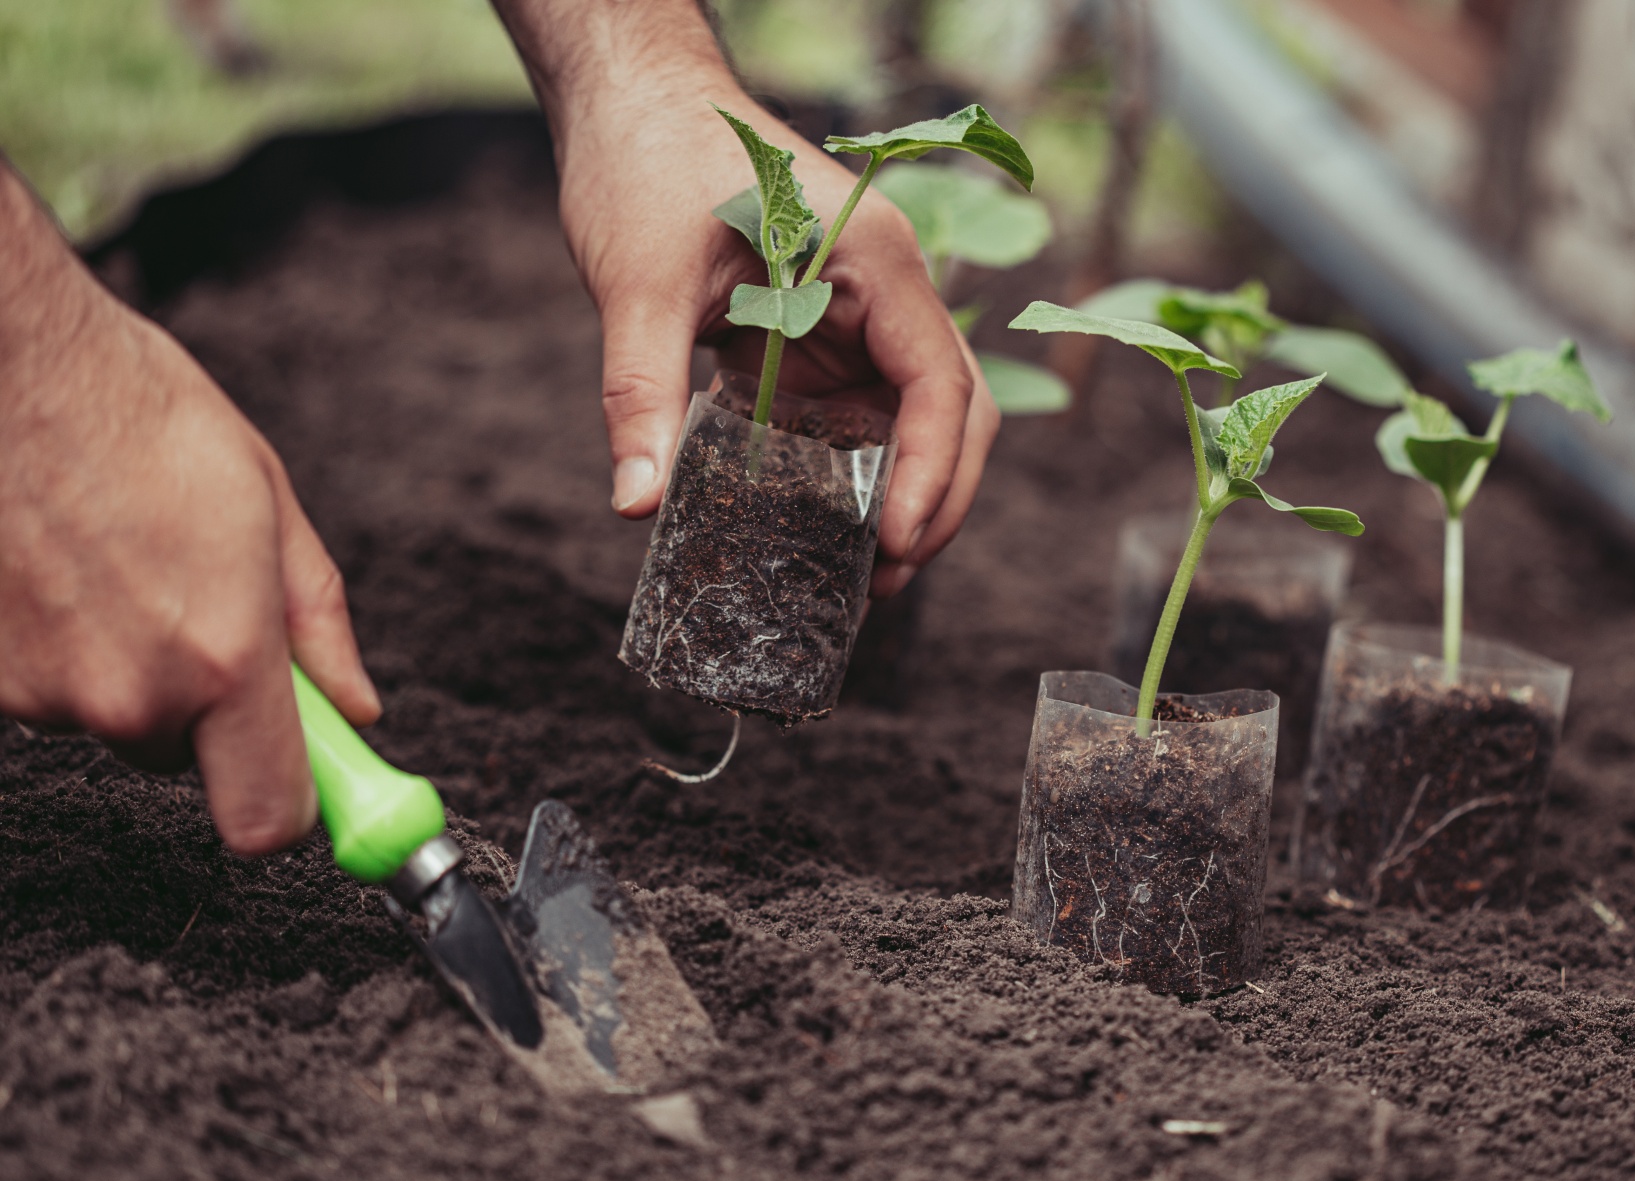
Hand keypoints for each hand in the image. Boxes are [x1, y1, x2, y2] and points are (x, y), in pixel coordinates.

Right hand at [0, 166, 379, 853]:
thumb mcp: (270, 506)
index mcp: (224, 660)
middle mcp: (129, 695)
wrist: (8, 363)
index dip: (294, 807)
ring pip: (115, 714)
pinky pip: (51, 687)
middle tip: (196, 598)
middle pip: (188, 757)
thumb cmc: (140, 415)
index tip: (309, 779)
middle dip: (206, 700)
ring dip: (129, 661)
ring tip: (119, 555)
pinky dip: (65, 641)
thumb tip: (356, 710)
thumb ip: (318, 628)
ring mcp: (44, 693)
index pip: (266, 820)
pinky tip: (64, 563)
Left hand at [491, 0, 998, 594]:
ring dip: (908, 492)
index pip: (940, 382)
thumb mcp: (638, 281)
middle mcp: (887, 290)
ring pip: (919, 418)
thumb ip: (640, 390)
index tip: (899, 543)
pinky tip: (826, 526)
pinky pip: (860, 412)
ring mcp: (861, 313)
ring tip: (871, 574)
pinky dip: (857, 472)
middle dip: (938, 499)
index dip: (932, 472)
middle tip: (890, 579)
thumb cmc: (645, 162)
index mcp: (875, 260)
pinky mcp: (822, 333)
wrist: (631, 101)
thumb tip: (635, 503)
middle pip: (956, 409)